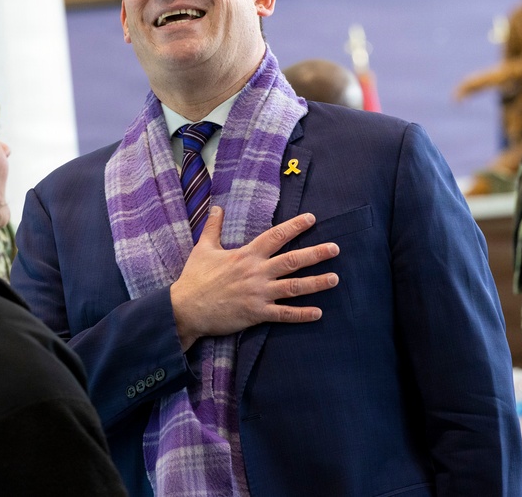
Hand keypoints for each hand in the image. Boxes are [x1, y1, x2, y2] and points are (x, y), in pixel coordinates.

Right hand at [169, 207, 339, 350]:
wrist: (185, 308)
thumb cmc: (195, 278)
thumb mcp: (203, 248)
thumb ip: (214, 227)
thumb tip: (217, 207)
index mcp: (246, 255)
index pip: (275, 236)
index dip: (294, 226)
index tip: (312, 218)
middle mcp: (257, 272)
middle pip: (292, 260)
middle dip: (316, 253)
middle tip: (336, 248)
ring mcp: (259, 293)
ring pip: (294, 287)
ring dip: (316, 283)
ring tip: (335, 278)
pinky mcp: (257, 313)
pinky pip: (284, 314)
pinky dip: (302, 314)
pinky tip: (318, 313)